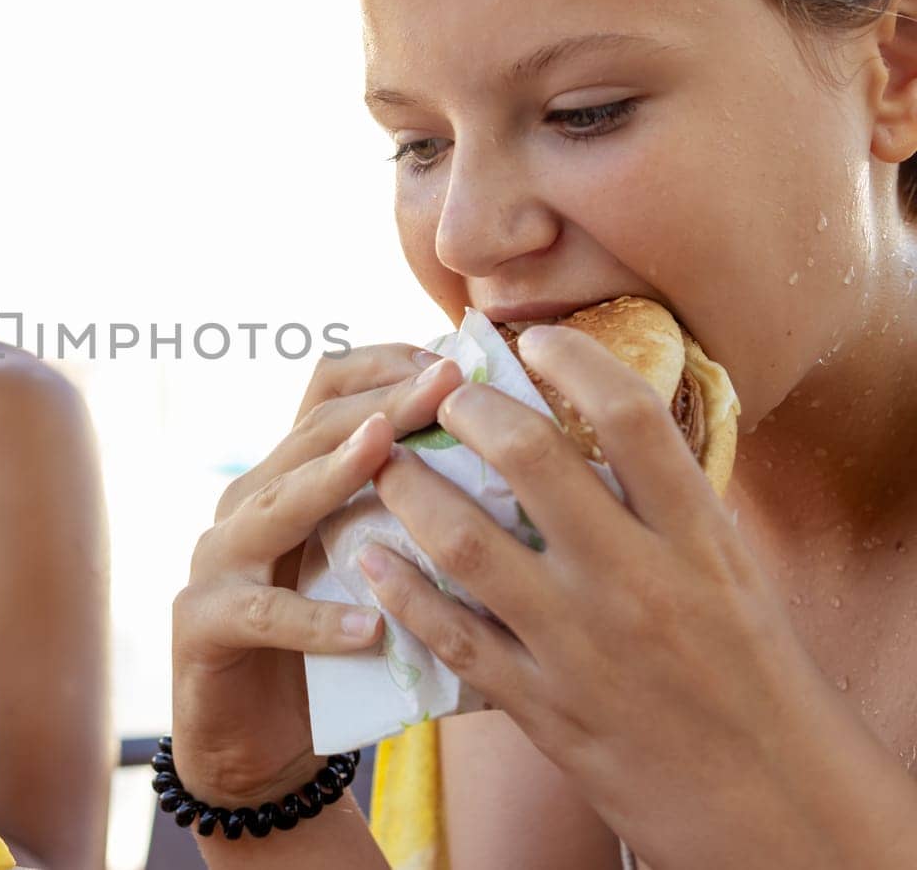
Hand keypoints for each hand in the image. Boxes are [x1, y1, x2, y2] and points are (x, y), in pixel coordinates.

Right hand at [170, 344, 462, 804]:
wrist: (252, 748)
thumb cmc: (332, 654)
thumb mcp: (375, 574)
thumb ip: (416, 524)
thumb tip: (528, 487)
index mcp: (290, 478)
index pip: (326, 393)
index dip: (386, 367)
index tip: (455, 360)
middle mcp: (248, 501)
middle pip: (310, 433)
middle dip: (382, 404)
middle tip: (446, 384)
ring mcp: (219, 559)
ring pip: (277, 503)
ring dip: (333, 476)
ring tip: (388, 455)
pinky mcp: (203, 622)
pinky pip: (265, 615)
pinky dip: (318, 619)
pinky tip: (370, 625)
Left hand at [358, 325, 908, 868]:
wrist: (773, 802)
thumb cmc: (751, 675)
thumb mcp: (731, 574)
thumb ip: (669, 507)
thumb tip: (603, 431)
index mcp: (697, 539)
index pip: (631, 418)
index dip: (574, 361)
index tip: (533, 339)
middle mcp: (636, 580)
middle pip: (532, 461)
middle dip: (471, 411)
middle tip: (442, 393)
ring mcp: (582, 645)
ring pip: (468, 542)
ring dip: (411, 489)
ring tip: (383, 459)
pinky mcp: (543, 705)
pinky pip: (451, 637)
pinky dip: (401, 592)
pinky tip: (368, 555)